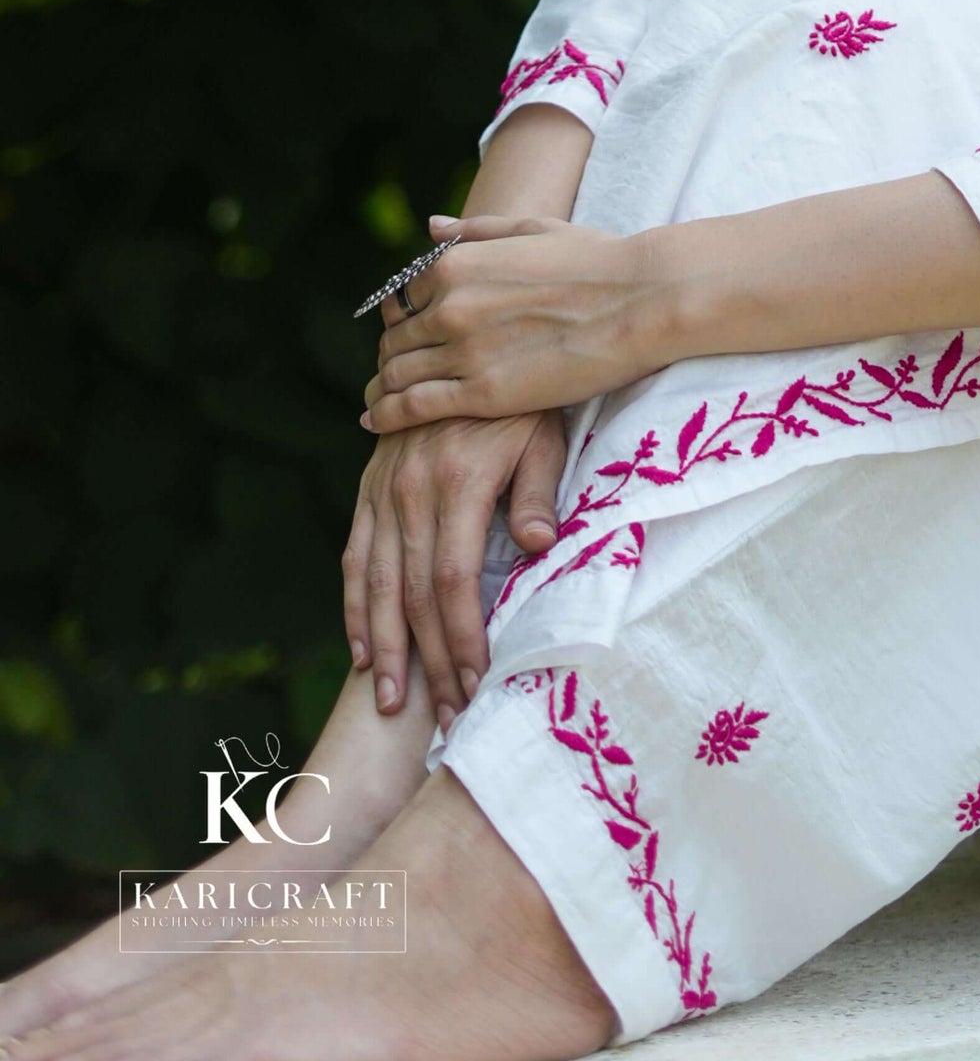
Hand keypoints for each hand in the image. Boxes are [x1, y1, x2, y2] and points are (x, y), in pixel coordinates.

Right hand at [342, 407, 567, 726]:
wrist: (464, 345)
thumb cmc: (522, 400)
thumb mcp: (543, 433)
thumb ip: (536, 491)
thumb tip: (537, 546)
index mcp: (459, 482)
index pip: (453, 581)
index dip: (462, 639)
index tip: (476, 685)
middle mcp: (411, 490)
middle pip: (414, 595)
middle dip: (431, 662)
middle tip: (446, 716)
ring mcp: (383, 490)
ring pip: (376, 585)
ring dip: (385, 650)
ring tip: (393, 705)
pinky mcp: (368, 489)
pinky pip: (355, 557)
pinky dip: (355, 608)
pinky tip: (363, 651)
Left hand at [360, 211, 665, 433]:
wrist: (641, 299)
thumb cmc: (597, 260)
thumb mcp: (532, 230)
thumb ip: (475, 231)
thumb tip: (430, 226)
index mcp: (456, 262)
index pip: (402, 298)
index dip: (401, 319)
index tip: (405, 335)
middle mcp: (449, 304)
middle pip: (395, 338)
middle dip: (390, 356)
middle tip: (391, 374)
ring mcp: (463, 350)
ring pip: (396, 373)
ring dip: (382, 387)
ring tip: (377, 401)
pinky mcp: (483, 394)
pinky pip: (413, 406)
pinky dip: (387, 414)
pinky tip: (375, 420)